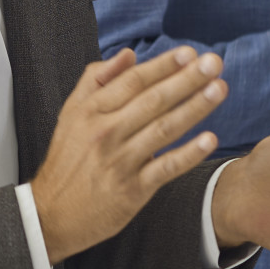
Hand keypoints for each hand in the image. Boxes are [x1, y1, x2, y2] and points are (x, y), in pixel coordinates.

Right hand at [30, 47, 226, 264]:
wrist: (50, 214)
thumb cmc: (67, 159)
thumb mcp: (71, 112)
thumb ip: (96, 79)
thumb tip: (128, 54)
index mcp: (92, 110)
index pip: (133, 81)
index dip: (163, 65)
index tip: (189, 53)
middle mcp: (106, 132)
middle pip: (153, 100)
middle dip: (187, 79)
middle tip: (214, 62)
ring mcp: (120, 162)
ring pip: (163, 129)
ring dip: (195, 108)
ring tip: (219, 89)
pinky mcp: (132, 190)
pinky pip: (165, 168)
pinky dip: (188, 154)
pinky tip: (210, 139)